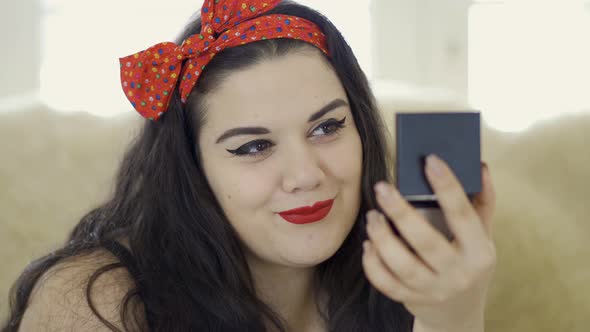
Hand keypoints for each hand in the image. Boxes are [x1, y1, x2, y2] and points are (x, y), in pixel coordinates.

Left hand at [362, 154, 496, 330]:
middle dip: (401, 212)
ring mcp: (433, 290)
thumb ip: (482, 203)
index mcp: (479, 252)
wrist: (459, 314)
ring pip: (402, 265)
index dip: (447, 186)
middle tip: (382, 188)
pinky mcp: (411, 300)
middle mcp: (458, 273)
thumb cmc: (469, 264)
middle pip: (426, 242)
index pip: (463, 215)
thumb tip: (481, 167)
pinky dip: (373, 264)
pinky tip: (368, 244)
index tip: (430, 161)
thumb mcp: (483, 237)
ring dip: (382, 238)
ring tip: (372, 216)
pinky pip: (386, 284)